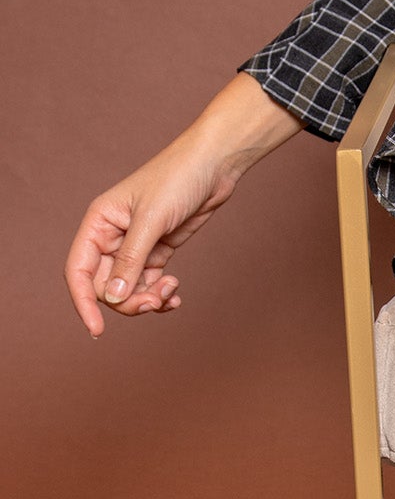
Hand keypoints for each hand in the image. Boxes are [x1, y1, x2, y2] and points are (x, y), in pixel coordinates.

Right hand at [65, 73, 302, 337]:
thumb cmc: (177, 181)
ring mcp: (136, 246)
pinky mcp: (158, 251)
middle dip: (127, 301)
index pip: (78, 270)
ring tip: (171, 294)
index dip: (83, 302)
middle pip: (105, 286)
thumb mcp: (152, 222)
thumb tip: (112, 296)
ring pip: (128, 288)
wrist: (212, 168)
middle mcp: (112, 236)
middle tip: (155, 302)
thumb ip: (131, 260)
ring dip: (146, 300)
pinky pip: (149, 283)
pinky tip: (176, 295)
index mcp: (99, 223)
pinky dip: (160, 295)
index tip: (97, 330)